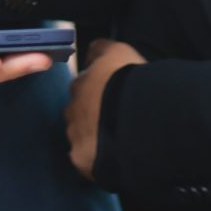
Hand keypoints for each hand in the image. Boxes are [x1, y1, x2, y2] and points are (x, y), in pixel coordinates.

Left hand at [64, 38, 146, 180]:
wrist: (138, 116)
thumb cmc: (132, 81)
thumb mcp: (119, 51)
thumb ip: (102, 49)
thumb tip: (91, 49)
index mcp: (81, 82)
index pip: (84, 86)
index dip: (99, 92)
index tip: (113, 97)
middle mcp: (72, 106)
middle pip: (79, 112)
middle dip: (93, 115)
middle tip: (116, 120)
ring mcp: (75, 133)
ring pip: (81, 136)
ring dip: (94, 138)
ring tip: (117, 142)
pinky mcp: (80, 158)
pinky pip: (86, 161)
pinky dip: (96, 161)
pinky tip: (113, 159)